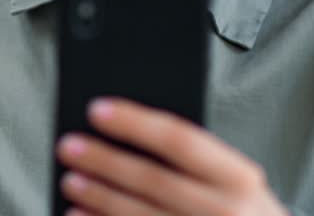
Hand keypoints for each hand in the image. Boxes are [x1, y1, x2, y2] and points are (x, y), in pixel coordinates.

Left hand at [56, 98, 288, 215]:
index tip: (96, 109)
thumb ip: (198, 159)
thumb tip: (132, 133)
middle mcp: (225, 210)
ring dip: (99, 197)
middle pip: (152, 178)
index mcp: (240, 178)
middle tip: (68, 144)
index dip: (134, 122)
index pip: (180, 139)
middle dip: (104, 160)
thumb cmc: (245, 214)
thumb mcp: (237, 182)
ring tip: (70, 180)